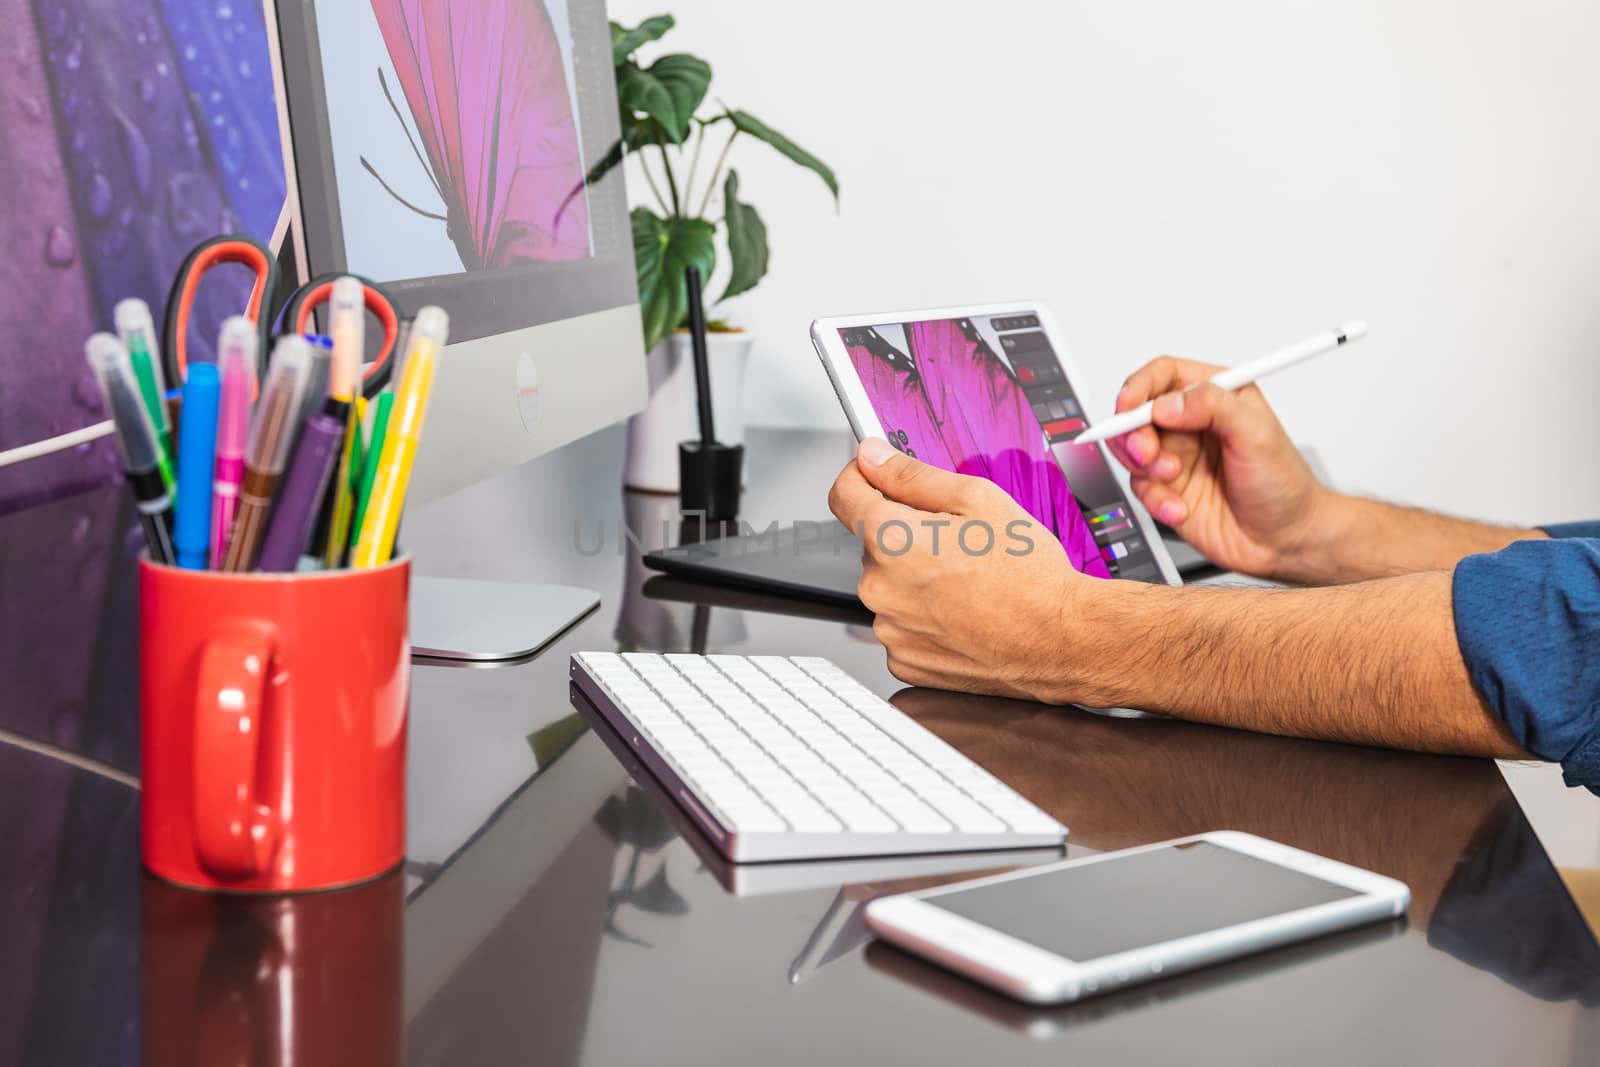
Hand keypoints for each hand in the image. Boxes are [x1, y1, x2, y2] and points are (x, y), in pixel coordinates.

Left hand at [827, 438, 1100, 702]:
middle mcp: (880, 588)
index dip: (861, 477)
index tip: (875, 475)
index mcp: (892, 541)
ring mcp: (890, 629)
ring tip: (966, 583)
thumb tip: (873, 457)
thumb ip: (912, 476)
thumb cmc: (1029, 574)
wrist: (1061, 639)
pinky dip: (924, 618)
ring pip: (889, 588)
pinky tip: (961, 613)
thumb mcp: (977, 499)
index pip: (844, 495)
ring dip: (915, 580)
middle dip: (906, 536)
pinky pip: (901, 627)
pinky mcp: (905, 661)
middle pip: (874, 545)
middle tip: (956, 543)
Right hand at [1105, 357, 1334, 579]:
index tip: (1128, 407)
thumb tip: (1168, 404)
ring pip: (1131, 450)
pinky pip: (1140, 488)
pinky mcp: (1167, 490)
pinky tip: (1180, 508)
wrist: (1284, 540)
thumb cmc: (1283, 485)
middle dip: (1134, 433)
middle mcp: (1191, 424)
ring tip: (1171, 479)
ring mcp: (1177, 457)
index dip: (1139, 388)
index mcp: (1215, 397)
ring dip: (1145, 468)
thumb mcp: (1258, 434)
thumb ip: (1213, 407)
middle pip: (1137, 413)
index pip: (1163, 376)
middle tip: (1148, 453)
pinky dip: (1155, 500)